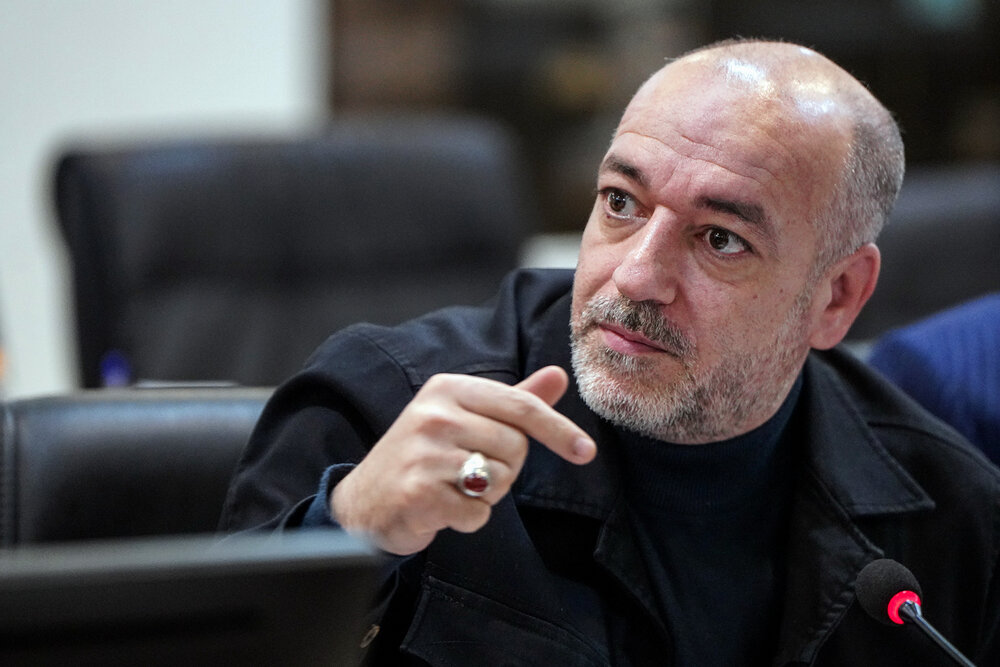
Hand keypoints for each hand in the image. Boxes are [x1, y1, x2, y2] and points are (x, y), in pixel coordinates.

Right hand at [330, 366, 595, 554]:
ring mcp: (423, 453)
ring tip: (453, 488)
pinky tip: (443, 509)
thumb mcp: (464, 417)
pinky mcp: (418, 493)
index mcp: (448, 388)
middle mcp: (434, 414)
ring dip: (486, 495)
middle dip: (505, 468)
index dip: (558, 430)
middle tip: (469, 471)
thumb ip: (513, 399)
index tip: (586, 451)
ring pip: (499, 481)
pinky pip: (477, 513)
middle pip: (515, 448)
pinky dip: (469, 519)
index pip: (520, 407)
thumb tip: (559, 374)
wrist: (363, 502)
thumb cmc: (423, 456)